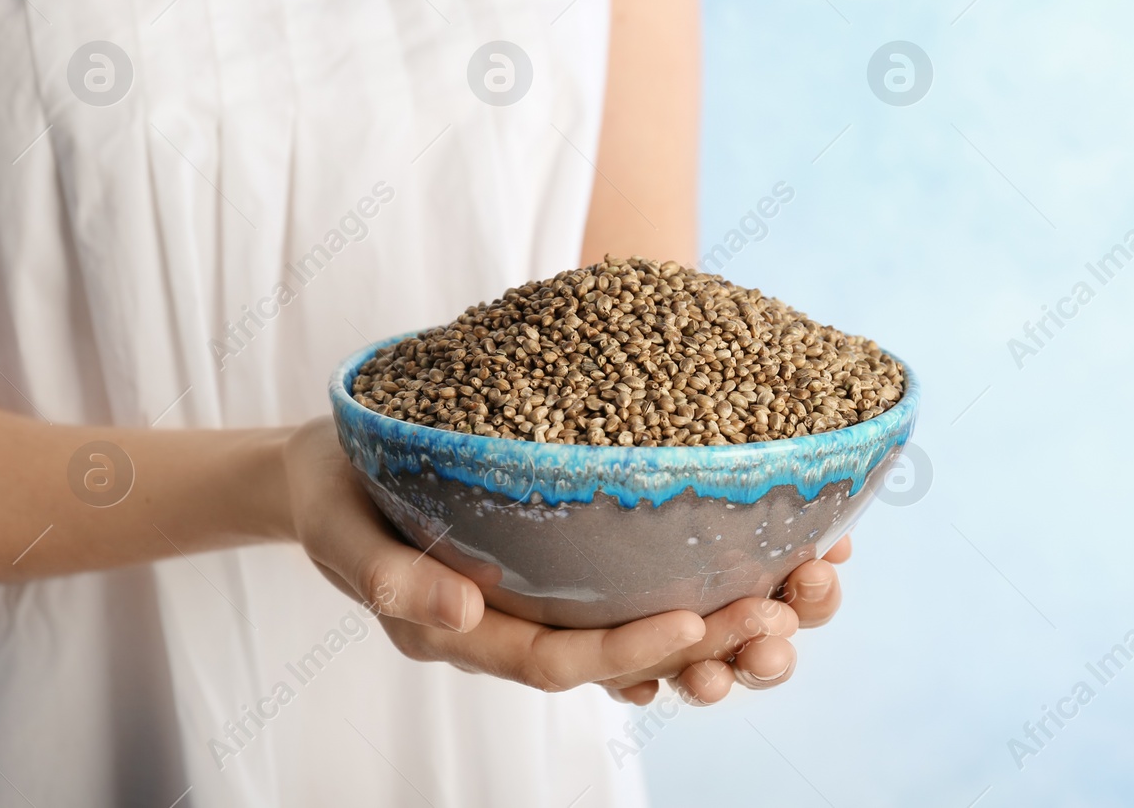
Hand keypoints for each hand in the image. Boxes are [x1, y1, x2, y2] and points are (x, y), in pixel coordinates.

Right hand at [282, 417, 849, 702]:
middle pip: (626, 653)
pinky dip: (700, 579)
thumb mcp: (345, 534)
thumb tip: (463, 612)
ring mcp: (548, 597)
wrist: (331, 475)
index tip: (697, 622)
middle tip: (785, 610)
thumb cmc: (336, 499)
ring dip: (726, 617)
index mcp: (471, 634)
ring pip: (647, 625)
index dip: (630, 648)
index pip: (563, 658)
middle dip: (708, 641)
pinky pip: (640, 585)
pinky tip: (761, 557)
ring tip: (802, 587)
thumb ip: (392, 578)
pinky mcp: (566, 561)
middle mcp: (522, 626)